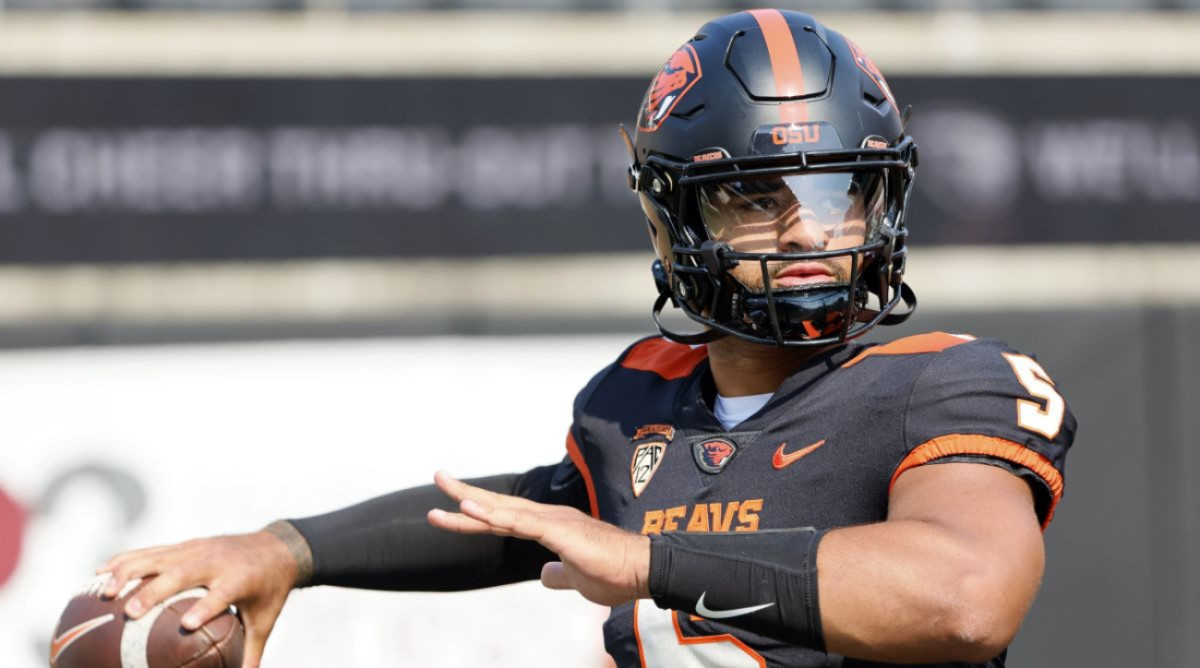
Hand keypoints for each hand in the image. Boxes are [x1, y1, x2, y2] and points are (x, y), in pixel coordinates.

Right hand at [97, 530, 298, 667]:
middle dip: (154, 591)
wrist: (277, 547)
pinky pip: (151, 551)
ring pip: (159, 558)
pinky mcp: (185, 545)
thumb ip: (251, 652)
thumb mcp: (264, 620)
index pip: (222, 593)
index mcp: (240, 579)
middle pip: (182, 574)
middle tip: (129, 613)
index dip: (205, 608)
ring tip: (104, 593)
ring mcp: (198, 549)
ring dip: (128, 572)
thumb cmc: (268, 591)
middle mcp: (216, 561)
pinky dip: (125, 560)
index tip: (186, 625)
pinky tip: (99, 573)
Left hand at [427, 471, 650, 606]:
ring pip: (504, 510)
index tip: (449, 510)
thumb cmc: (616, 574)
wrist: (644, 571)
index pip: (504, 519)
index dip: (476, 515)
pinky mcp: (559, 531)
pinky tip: (471, 510)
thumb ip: (559, 575)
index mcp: (550, 527)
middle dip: (465, 494)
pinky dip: (493, 515)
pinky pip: (519, 522)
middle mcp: (548, 518)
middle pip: (498, 505)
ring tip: (444, 492)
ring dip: (472, 501)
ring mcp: (553, 522)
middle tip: (438, 478)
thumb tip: (545, 575)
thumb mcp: (577, 579)